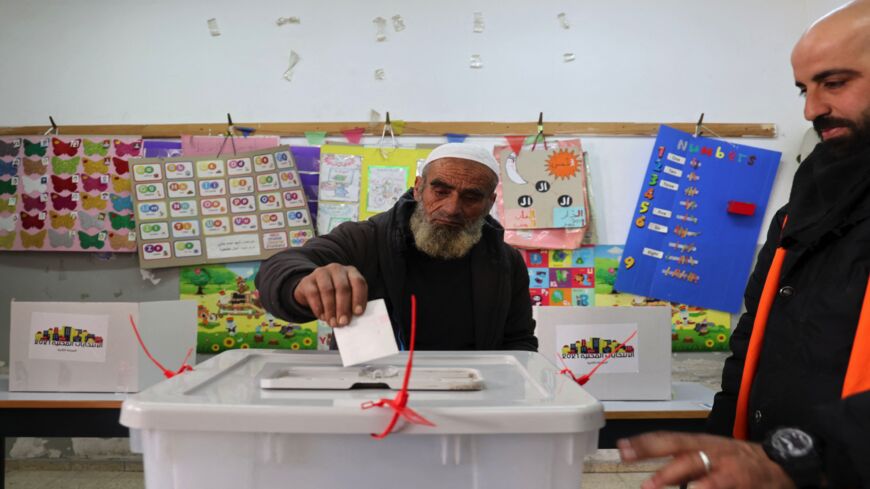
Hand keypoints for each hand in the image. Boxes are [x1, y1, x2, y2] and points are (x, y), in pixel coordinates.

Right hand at [293, 263, 367, 327]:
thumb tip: (352, 318)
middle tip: (343, 322)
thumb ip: (351, 304)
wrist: (312, 290)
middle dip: (343, 307)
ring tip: (332, 322)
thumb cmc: (335, 295)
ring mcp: (321, 273)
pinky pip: (314, 294)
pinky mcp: (308, 280)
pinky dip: (319, 308)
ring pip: (327, 290)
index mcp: (351, 272)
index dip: (359, 298)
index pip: (358, 282)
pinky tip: (322, 317)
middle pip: (342, 287)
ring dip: (331, 310)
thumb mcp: (346, 296)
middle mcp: (337, 269)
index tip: (358, 313)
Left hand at [618, 431, 795, 488]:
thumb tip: (651, 469)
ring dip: (673, 474)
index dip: (643, 443)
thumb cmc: (735, 461)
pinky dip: (706, 486)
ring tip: (654, 483)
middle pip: (677, 447)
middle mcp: (709, 449)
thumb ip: (680, 465)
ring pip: (696, 464)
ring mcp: (724, 464)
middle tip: (629, 458)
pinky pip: (719, 483)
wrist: (777, 464)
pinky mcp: (739, 479)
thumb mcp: (706, 456)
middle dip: (652, 452)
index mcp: (699, 442)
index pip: (666, 439)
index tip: (622, 448)